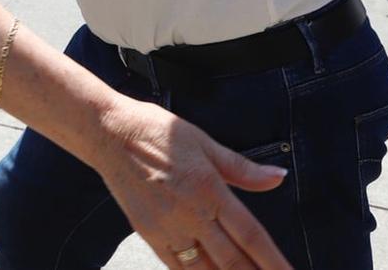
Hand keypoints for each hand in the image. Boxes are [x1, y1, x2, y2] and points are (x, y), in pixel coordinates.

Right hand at [94, 101, 292, 269]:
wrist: (108, 134)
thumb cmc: (157, 131)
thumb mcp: (204, 142)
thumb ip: (242, 168)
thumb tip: (279, 176)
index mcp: (209, 189)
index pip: (251, 235)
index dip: (273, 261)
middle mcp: (191, 214)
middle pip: (232, 261)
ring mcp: (168, 228)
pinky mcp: (149, 234)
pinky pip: (178, 267)